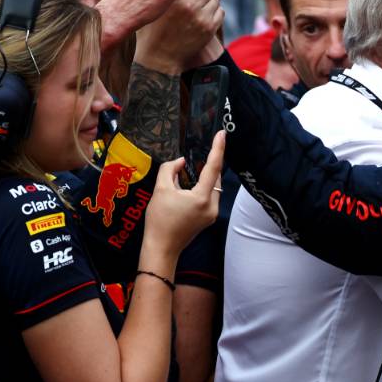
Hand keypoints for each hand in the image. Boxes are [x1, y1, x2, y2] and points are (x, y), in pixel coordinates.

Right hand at [135, 0, 222, 72]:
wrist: (158, 58)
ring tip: (199, 9)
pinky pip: (220, 12)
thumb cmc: (153, 28)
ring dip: (209, 2)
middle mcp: (189, 4)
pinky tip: (204, 18)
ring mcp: (201, 16)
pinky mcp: (210, 28)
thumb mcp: (154, 4)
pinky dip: (214, 13)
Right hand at [143, 131, 223, 256]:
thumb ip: (170, 169)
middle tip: (206, 147)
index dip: (218, 149)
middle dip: (210, 162)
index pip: (213, 167)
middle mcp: (212, 206)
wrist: (161, 248)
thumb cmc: (159, 220)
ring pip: (214, 187)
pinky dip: (204, 186)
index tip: (222, 134)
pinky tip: (193, 182)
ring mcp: (212, 214)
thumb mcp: (161, 189)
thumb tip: (181, 161)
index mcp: (202, 197)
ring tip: (195, 165)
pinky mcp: (208, 219)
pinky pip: (210, 196)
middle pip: (216, 177)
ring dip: (206, 175)